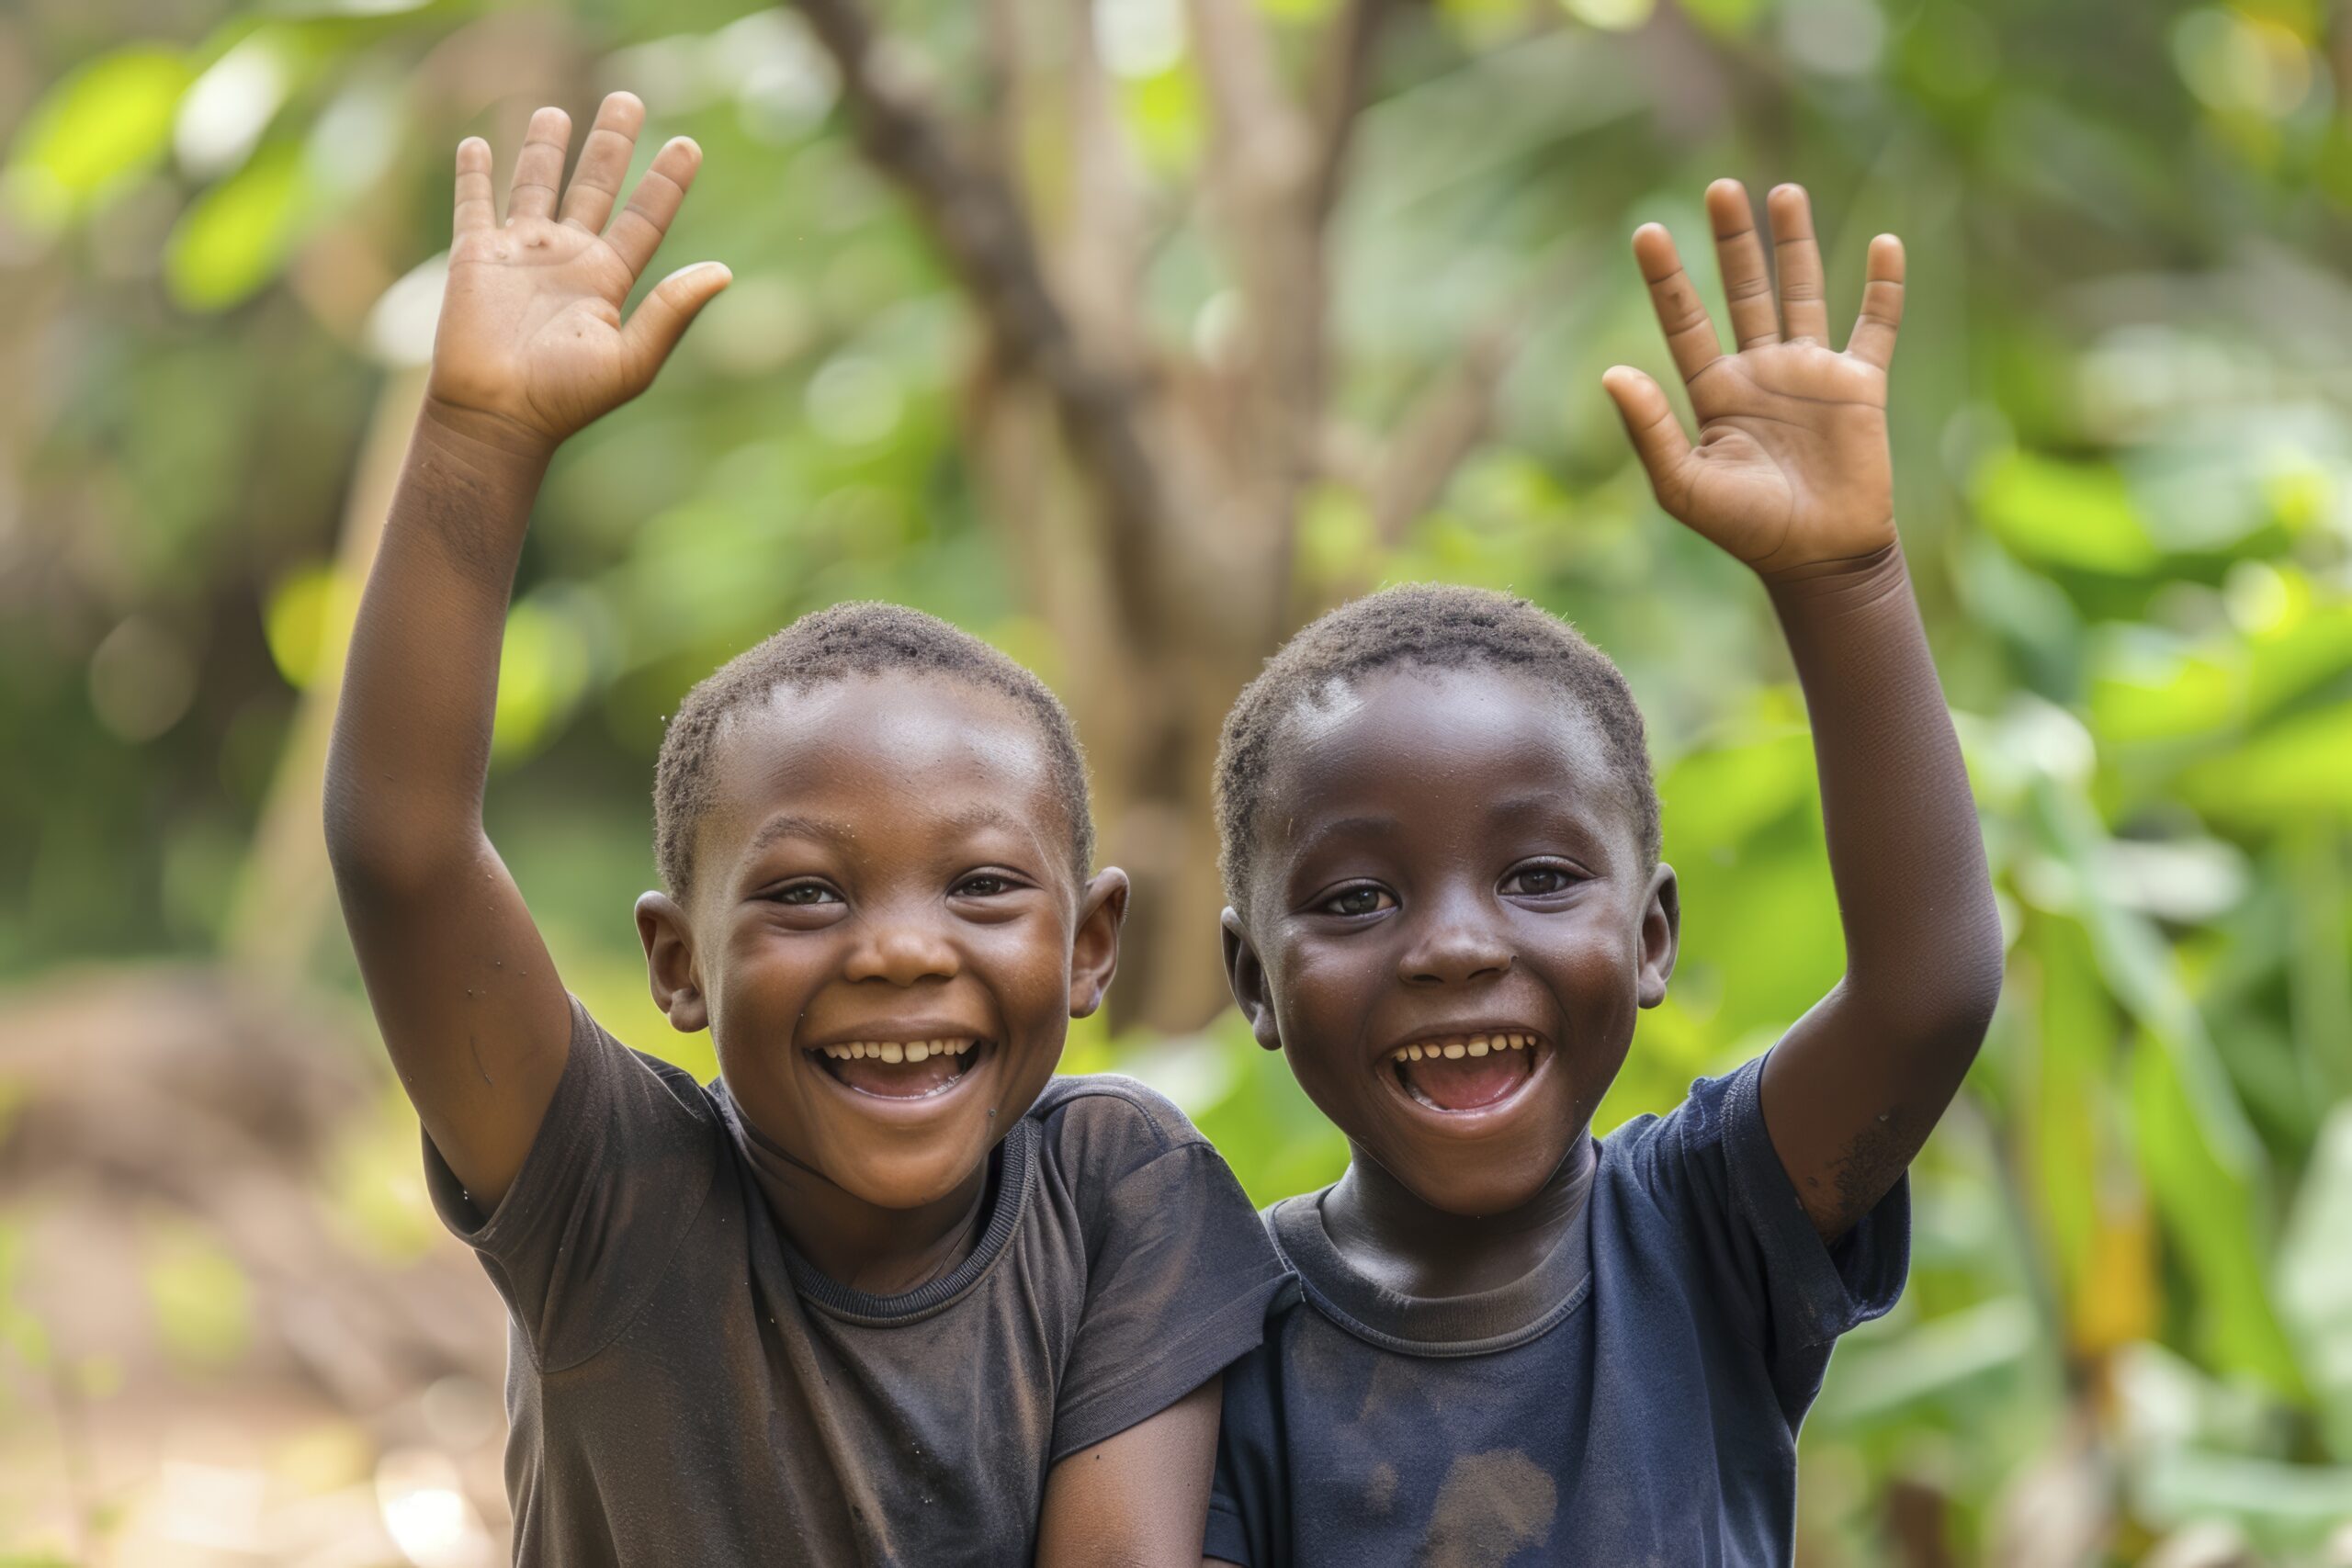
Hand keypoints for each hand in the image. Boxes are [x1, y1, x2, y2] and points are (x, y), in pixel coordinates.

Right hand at [425, 93, 729, 454]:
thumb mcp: (632, 358)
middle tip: (628, 98)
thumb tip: (724, 271)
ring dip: (547, 149)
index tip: (688, 145)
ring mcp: (521, 255)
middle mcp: (568, 260)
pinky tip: (479, 145)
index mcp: (608, 280)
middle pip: (595, 187)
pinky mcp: (475, 257)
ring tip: (560, 112)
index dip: (666, 182)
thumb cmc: (567, 398)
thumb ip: (672, 311)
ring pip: (537, 185)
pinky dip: (474, 175)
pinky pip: (474, 206)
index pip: (645, 219)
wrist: (497, 416)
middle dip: (612, 145)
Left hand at [1601, 181, 1903, 579]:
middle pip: (1743, 291)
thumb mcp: (1683, 485)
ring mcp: (1811, 374)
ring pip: (1802, 293)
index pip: (1685, 321)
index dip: (1667, 278)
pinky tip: (1883, 243)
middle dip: (1731, 242)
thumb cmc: (1746, 530)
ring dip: (1793, 245)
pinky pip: (1875, 325)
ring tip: (1782, 192)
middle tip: (1719, 188)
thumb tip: (1611, 372)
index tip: (1646, 231)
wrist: (1818, 559)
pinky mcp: (1860, 385)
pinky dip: (1882, 287)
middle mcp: (1760, 372)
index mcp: (1714, 392)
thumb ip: (1649, 429)